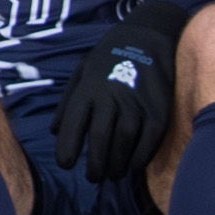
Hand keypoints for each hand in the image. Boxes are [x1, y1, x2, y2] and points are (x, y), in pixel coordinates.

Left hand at [60, 39, 169, 182]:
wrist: (149, 36)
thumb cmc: (109, 58)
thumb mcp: (82, 71)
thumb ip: (67, 103)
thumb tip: (54, 132)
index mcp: (88, 88)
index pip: (73, 124)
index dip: (67, 148)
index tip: (66, 164)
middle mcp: (111, 96)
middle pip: (100, 139)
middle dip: (94, 165)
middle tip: (93, 178)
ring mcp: (137, 102)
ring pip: (124, 143)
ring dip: (116, 165)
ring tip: (112, 174)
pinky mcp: (159, 109)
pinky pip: (148, 141)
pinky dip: (140, 158)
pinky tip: (133, 165)